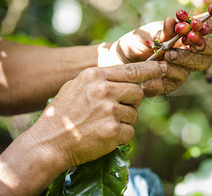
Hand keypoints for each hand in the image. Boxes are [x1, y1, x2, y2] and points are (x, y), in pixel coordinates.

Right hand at [28, 61, 167, 167]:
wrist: (47, 143)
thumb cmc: (62, 115)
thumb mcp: (76, 86)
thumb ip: (100, 79)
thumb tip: (126, 76)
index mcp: (95, 76)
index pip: (132, 70)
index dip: (151, 69)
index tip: (164, 67)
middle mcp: (104, 90)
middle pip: (137, 92)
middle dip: (132, 102)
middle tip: (115, 110)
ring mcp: (109, 111)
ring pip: (134, 114)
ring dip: (124, 121)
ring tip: (102, 125)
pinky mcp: (112, 131)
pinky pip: (130, 132)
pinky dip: (121, 137)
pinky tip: (103, 136)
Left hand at [99, 16, 211, 96]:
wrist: (118, 61)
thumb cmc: (136, 41)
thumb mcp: (148, 32)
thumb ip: (162, 30)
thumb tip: (172, 21)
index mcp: (190, 33)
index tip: (207, 23)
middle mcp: (192, 49)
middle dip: (205, 45)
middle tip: (188, 44)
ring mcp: (186, 66)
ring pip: (201, 64)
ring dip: (184, 58)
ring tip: (165, 55)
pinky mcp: (174, 82)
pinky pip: (179, 79)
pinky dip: (166, 76)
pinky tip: (151, 77)